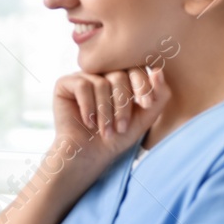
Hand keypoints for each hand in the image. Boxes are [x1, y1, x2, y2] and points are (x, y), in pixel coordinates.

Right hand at [51, 65, 168, 172]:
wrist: (89, 155)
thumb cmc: (116, 137)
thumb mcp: (145, 117)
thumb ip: (159, 96)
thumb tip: (159, 71)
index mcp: (121, 77)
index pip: (135, 68)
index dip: (142, 85)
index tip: (146, 105)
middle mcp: (101, 73)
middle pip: (118, 75)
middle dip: (122, 105)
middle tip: (121, 128)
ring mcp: (82, 77)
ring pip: (101, 83)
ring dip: (105, 112)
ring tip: (104, 130)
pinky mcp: (64, 84)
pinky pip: (82, 86)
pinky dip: (88, 107)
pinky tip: (87, 122)